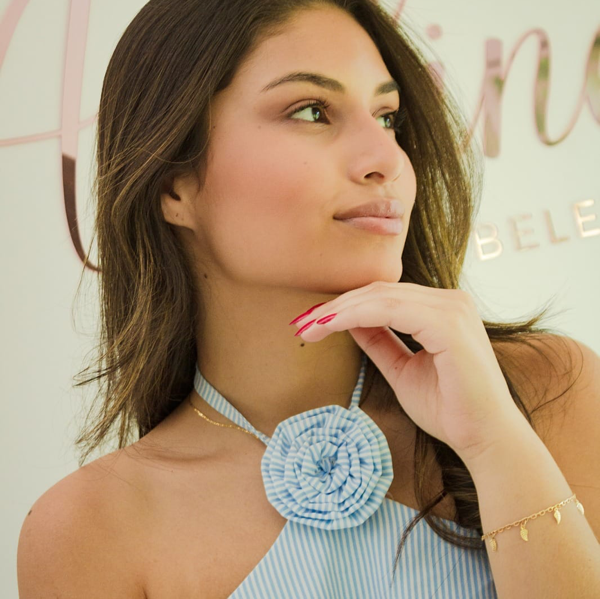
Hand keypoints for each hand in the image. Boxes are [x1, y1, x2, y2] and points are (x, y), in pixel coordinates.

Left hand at [291, 281, 524, 464]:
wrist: (485, 439)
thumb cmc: (450, 409)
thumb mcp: (402, 369)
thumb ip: (379, 341)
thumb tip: (348, 321)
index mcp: (443, 310)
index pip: (384, 297)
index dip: (345, 306)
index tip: (312, 323)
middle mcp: (450, 301)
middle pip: (378, 292)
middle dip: (335, 306)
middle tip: (301, 322)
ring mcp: (452, 308)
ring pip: (380, 297)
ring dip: (338, 311)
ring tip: (308, 327)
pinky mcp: (448, 324)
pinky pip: (390, 310)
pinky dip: (354, 316)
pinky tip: (328, 327)